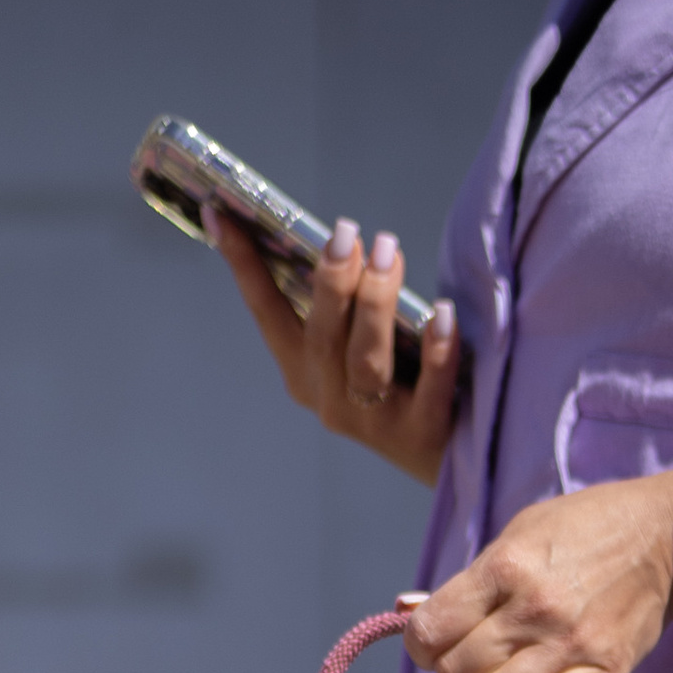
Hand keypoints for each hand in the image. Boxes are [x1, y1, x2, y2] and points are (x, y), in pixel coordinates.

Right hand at [206, 203, 458, 485]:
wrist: (451, 457)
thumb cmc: (399, 383)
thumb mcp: (355, 346)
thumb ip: (341, 307)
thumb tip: (334, 239)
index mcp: (303, 373)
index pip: (266, 313)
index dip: (243, 265)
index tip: (221, 214)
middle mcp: (331, 401)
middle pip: (322, 337)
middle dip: (331, 281)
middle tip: (346, 232)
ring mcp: (375, 424)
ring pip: (367, 361)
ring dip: (375, 303)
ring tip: (388, 251)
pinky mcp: (422, 436)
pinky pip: (430, 390)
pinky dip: (437, 351)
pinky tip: (442, 313)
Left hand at [400, 475, 672, 672]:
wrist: (664, 540)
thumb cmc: (585, 530)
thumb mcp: (519, 534)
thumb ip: (468, 579)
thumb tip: (407, 609)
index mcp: (507, 566)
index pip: (433, 629)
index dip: (419, 644)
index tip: (430, 643)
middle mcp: (534, 609)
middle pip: (457, 670)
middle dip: (449, 671)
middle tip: (466, 660)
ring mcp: (570, 646)